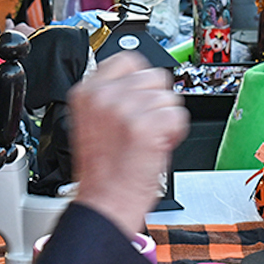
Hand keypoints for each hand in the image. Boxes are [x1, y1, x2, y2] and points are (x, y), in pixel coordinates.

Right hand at [69, 54, 188, 234]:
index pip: (129, 59)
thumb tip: (138, 81)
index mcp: (86, 91)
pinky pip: (178, 115)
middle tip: (141, 129)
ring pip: (169, 96)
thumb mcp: (92, 121)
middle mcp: (104, 95)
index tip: (139, 101)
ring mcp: (125, 108)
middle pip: (154, 76)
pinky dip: (175, 132)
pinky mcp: (146, 125)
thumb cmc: (102, 172)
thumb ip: (110, 96)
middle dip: (155, 102)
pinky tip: (156, 146)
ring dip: (165, 118)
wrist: (104, 203)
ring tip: (146, 140)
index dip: (141, 81)